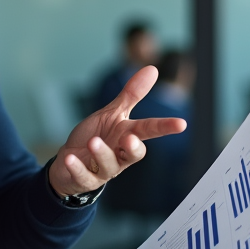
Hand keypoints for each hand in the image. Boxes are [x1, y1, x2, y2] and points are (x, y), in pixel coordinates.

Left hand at [49, 65, 187, 196]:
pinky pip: (82, 176)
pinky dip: (76, 168)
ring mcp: (103, 169)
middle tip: (129, 137)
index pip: (149, 130)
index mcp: (127, 136)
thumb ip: (132, 95)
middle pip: (134, 154)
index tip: (181, 124)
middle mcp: (119, 155)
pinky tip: (70, 159)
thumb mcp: (112, 113)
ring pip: (108, 165)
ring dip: (101, 153)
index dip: (164, 127)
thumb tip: (153, 69)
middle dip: (133, 147)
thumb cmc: (95, 136)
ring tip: (93, 142)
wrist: (68, 161)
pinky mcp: (84, 179)